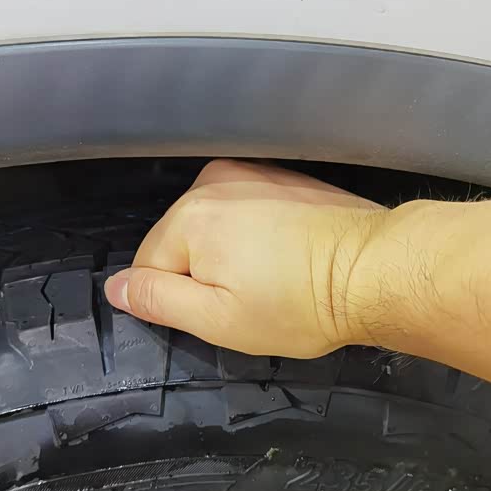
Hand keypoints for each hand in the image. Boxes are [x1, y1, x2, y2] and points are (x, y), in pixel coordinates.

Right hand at [104, 159, 386, 356]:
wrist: (375, 269)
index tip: (224, 312)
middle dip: (205, 273)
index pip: (149, 267)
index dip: (180, 300)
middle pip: (179, 242)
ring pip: (211, 225)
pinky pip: (242, 210)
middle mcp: (213, 181)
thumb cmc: (299, 303)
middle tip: (253, 298)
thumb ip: (159, 299)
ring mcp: (250, 172)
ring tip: (274, 277)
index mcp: (190, 216)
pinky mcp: (280, 175)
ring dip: (230, 253)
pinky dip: (254, 234)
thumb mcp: (218, 319)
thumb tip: (115, 287)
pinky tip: (287, 255)